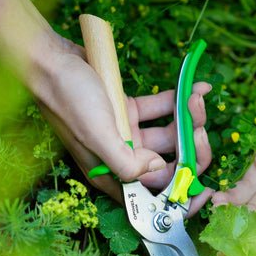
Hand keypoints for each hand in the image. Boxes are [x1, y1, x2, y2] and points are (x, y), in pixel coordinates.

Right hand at [31, 38, 212, 216]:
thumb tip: (157, 168)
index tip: (204, 190)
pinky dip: (180, 99)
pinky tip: (196, 86)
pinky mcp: (130, 110)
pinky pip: (162, 109)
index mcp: (111, 174)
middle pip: (168, 165)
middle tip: (200, 129)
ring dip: (188, 119)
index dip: (180, 196)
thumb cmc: (68, 98)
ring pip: (169, 135)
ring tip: (196, 98)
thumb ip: (126, 162)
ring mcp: (128, 134)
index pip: (152, 195)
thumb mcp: (97, 135)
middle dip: (190, 149)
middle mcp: (121, 158)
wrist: (50, 59)